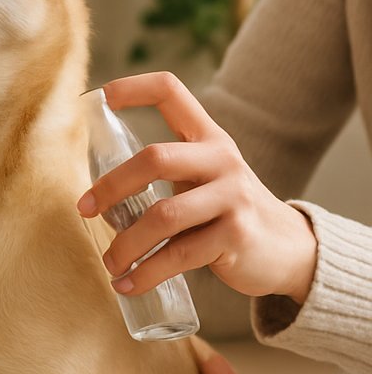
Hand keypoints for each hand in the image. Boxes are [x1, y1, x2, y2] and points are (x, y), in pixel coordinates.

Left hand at [77, 72, 317, 304]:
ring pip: (163, 216)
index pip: (172, 92)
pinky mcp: (235, 237)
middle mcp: (222, 160)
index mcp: (209, 138)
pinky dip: (146, 274)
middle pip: (155, 158)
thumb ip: (165, 175)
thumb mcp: (206, 179)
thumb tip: (97, 199)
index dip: (134, 88)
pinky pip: (178, 256)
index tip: (100, 98)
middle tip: (84, 209)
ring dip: (126, 244)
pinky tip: (128, 285)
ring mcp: (232, 197)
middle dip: (111, 186)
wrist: (288, 249)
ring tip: (110, 263)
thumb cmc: (229, 212)